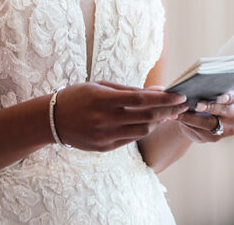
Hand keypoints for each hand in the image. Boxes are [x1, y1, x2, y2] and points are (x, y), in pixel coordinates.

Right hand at [52, 81, 187, 151]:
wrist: (52, 120)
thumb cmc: (78, 96)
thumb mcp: (100, 86)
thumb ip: (129, 89)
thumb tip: (156, 91)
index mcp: (103, 99)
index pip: (142, 99)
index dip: (164, 99)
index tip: (180, 96)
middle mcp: (105, 119)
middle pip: (146, 117)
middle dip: (167, 111)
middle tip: (181, 106)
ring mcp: (104, 136)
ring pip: (142, 131)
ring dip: (157, 122)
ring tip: (165, 114)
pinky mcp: (104, 148)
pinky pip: (131, 139)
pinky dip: (142, 130)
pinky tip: (147, 123)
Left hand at [175, 85, 233, 142]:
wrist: (196, 110)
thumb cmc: (203, 90)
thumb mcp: (206, 84)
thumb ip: (205, 83)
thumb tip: (194, 83)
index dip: (231, 96)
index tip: (220, 97)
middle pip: (226, 110)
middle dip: (210, 107)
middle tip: (197, 105)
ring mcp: (230, 126)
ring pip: (212, 123)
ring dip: (194, 117)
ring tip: (180, 111)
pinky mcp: (217, 136)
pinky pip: (203, 132)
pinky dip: (189, 124)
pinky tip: (178, 117)